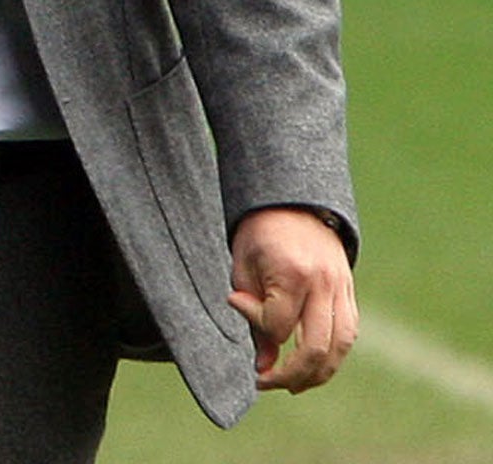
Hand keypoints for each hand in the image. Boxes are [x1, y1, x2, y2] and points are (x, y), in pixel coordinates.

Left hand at [228, 206, 356, 392]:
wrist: (294, 202)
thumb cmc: (259, 232)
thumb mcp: (244, 266)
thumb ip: (253, 313)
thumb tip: (263, 363)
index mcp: (293, 273)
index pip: (278, 325)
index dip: (256, 325)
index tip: (238, 304)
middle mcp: (324, 285)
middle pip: (317, 347)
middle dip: (291, 374)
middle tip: (266, 382)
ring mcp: (342, 289)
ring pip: (341, 346)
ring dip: (318, 374)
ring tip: (293, 385)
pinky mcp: (350, 292)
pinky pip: (348, 332)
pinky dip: (333, 355)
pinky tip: (313, 365)